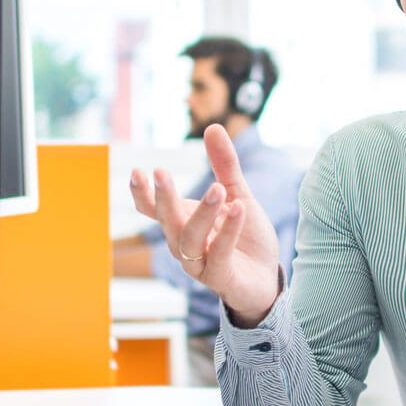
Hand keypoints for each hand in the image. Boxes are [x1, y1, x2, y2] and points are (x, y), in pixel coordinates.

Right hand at [129, 124, 281, 326]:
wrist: (267, 279)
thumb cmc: (247, 239)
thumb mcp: (238, 195)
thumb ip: (225, 165)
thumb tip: (213, 127)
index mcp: (183, 223)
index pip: (154, 210)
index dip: (142, 194)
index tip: (137, 172)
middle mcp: (184, 244)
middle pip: (167, 221)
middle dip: (163, 198)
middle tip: (160, 172)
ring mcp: (200, 264)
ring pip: (188, 239)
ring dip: (201, 213)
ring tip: (218, 189)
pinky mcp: (221, 278)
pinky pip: (219, 254)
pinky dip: (227, 232)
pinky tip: (237, 210)